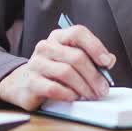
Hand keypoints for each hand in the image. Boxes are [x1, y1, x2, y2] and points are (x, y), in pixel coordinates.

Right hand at [0, 24, 116, 110]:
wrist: (22, 84)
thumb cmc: (52, 72)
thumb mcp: (71, 60)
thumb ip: (91, 58)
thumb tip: (109, 61)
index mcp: (58, 37)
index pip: (78, 33)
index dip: (95, 46)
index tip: (107, 62)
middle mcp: (46, 47)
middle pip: (76, 57)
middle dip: (94, 75)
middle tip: (103, 89)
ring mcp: (36, 63)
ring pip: (66, 72)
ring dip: (84, 87)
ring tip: (91, 96)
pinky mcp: (31, 82)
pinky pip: (54, 88)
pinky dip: (68, 94)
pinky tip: (74, 97)